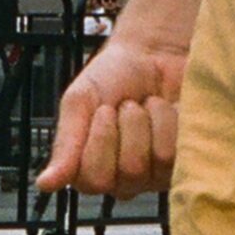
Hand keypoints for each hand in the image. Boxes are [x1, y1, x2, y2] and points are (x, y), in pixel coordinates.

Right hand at [38, 29, 189, 199]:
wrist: (154, 50)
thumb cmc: (114, 75)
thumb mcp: (79, 102)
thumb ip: (65, 144)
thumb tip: (46, 183)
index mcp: (90, 169)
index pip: (93, 180)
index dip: (100, 140)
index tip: (103, 111)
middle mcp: (124, 179)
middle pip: (129, 172)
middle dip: (129, 126)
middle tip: (127, 105)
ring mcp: (157, 174)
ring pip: (156, 161)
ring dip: (151, 120)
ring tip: (148, 105)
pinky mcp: (188, 161)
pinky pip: (180, 150)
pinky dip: (172, 120)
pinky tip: (169, 110)